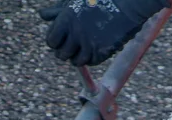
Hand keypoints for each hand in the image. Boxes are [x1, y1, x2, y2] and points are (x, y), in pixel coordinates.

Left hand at [39, 0, 170, 66]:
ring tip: (82, 50)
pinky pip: (90, 62)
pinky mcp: (101, 51)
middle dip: (65, 51)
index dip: (55, 42)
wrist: (129, 2)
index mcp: (66, 19)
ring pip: (75, 61)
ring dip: (77, 57)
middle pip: (61, 54)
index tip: (61, 40)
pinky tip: (94, 49)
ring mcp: (88, 44)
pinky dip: (91, 58)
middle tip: (71, 47)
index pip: (51, 41)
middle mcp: (75, 33)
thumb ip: (58, 10)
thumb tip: (42, 14)